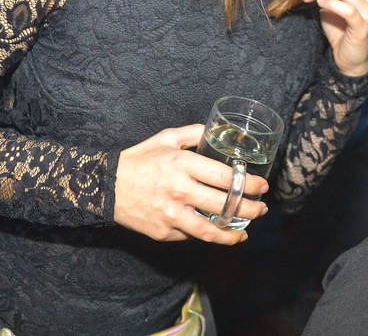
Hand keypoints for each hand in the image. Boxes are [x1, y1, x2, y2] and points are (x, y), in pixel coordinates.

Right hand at [113, 125, 268, 243]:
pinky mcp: (163, 232)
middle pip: (225, 205)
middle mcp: (179, 190)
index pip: (226, 178)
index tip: (261, 186)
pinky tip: (219, 233)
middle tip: (261, 208)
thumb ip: (193, 133)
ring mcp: (171, 214)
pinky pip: (191, 236)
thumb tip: (217, 130)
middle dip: (250, 208)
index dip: (249, 184)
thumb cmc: (138, 160)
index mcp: (182, 164)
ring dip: (234, 232)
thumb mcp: (165, 139)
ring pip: (211, 230)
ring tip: (246, 230)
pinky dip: (208, 236)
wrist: (105, 186)